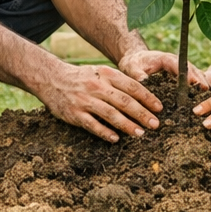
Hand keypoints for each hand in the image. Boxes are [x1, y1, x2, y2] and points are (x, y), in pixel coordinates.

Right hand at [32, 62, 162, 142]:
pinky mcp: (74, 113)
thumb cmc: (81, 77)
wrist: (51, 78)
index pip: (131, 86)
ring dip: (127, 124)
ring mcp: (85, 100)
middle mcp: (97, 86)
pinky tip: (116, 139)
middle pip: (124, 101)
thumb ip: (118, 82)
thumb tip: (141, 95)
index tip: (159, 108)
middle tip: (155, 124)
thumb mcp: (100, 72)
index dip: (147, 97)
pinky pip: (92, 124)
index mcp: (106, 75)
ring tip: (140, 133)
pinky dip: (104, 132)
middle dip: (141, 113)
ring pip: (110, 114)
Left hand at [116, 48, 209, 88]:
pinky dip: (197, 88)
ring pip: (194, 75)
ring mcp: (179, 70)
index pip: (179, 64)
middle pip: (191, 69)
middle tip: (206, 90)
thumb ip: (136, 73)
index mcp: (166, 59)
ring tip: (208, 95)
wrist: (135, 61)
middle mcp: (175, 64)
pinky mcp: (179, 78)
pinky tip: (202, 98)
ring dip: (201, 84)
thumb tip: (142, 80)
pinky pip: (191, 82)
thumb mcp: (131, 67)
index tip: (195, 82)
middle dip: (199, 79)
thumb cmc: (133, 63)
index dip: (188, 73)